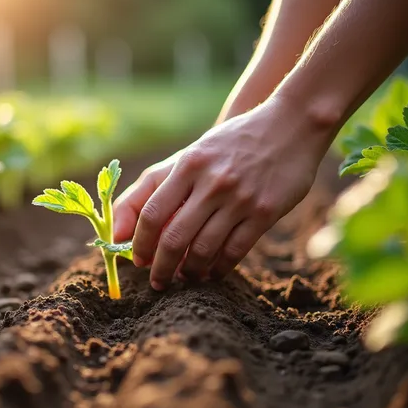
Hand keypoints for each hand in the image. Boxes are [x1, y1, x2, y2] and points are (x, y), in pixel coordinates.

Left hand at [113, 96, 331, 289]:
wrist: (288, 125)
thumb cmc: (226, 147)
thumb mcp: (189, 156)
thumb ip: (152, 187)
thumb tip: (119, 228)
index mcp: (188, 165)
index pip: (151, 213)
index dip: (140, 243)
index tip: (137, 261)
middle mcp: (212, 182)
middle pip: (174, 238)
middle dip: (160, 267)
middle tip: (157, 282)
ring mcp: (240, 198)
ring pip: (204, 249)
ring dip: (190, 271)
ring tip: (185, 277)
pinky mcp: (265, 212)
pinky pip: (235, 251)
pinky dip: (219, 268)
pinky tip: (212, 273)